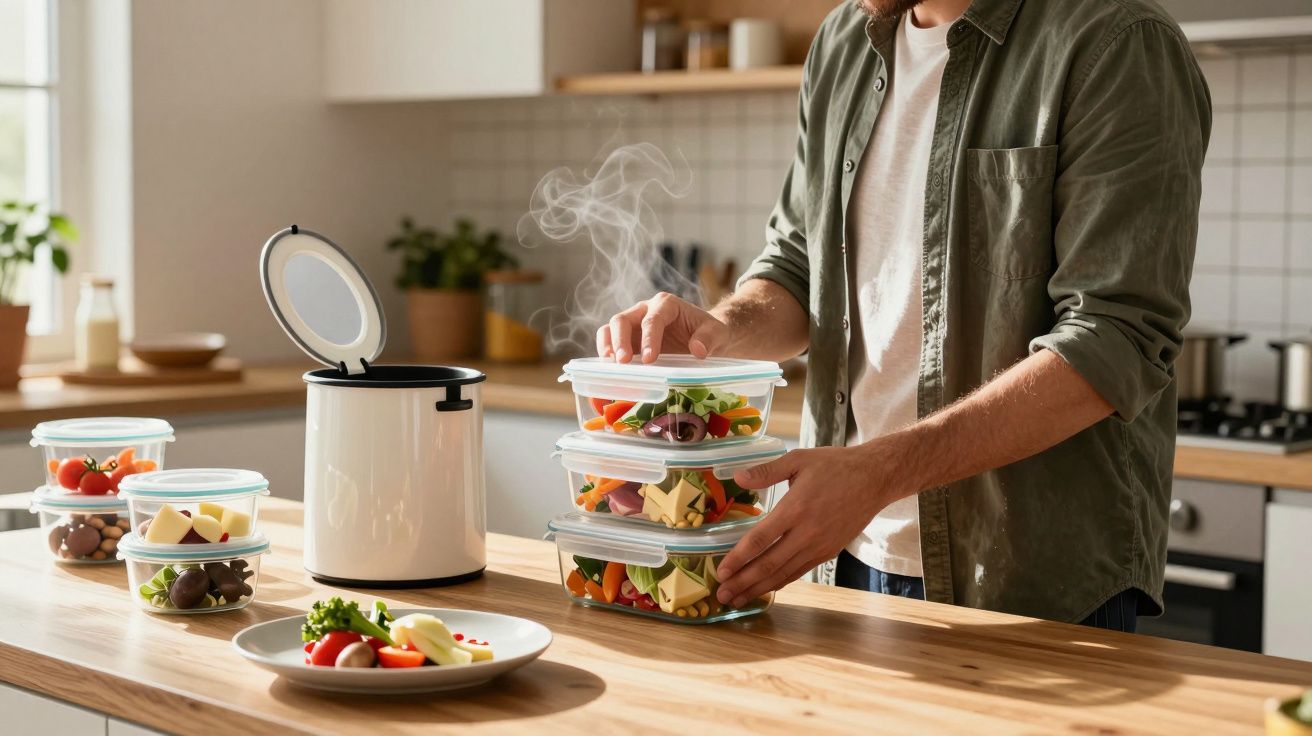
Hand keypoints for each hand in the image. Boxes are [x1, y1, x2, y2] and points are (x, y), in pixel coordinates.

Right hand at [598, 292, 729, 362]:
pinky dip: (607, 353)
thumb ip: (709, 338)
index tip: (649, 359)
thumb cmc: (710, 332)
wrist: (706, 337)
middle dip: (620, 341)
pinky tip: (610, 369)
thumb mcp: (717, 332)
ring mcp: (634, 325)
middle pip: (623, 320)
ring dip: (607, 345)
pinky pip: (610, 342)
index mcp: (666, 304)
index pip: (652, 319)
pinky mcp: (628, 340)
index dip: (648, 338)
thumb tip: (698, 350)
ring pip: (611, 328)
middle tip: (623, 362)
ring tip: (610, 364)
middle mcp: (645, 310)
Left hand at [714, 443, 909, 607]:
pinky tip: (766, 588)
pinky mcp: (828, 552)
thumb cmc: (835, 465)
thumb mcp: (799, 459)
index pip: (761, 539)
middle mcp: (807, 532)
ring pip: (784, 573)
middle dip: (743, 582)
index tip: (721, 571)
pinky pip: (799, 571)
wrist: (875, 479)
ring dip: (758, 588)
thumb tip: (737, 477)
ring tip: (737, 599)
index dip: (739, 557)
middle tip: (721, 596)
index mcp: (796, 508)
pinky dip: (781, 582)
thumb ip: (767, 471)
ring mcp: (819, 545)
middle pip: (769, 564)